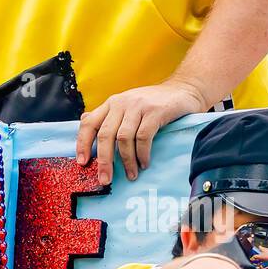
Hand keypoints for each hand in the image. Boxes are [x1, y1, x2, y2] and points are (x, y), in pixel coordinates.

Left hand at [76, 79, 208, 183]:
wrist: (184, 89)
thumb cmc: (155, 102)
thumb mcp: (129, 105)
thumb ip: (109, 115)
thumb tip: (85, 121)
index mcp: (112, 103)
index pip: (89, 123)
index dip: (83, 144)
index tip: (83, 163)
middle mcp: (122, 103)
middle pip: (105, 135)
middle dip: (104, 160)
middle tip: (105, 179)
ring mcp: (138, 106)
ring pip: (123, 138)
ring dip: (127, 161)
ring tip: (131, 174)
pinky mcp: (155, 112)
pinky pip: (143, 137)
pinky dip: (142, 154)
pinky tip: (144, 163)